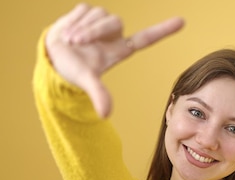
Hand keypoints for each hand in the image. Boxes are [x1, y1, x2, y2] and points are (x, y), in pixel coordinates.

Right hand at [45, 3, 183, 116]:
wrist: (52, 57)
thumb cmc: (73, 70)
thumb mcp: (86, 81)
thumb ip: (98, 94)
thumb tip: (105, 114)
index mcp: (120, 49)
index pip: (146, 38)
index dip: (163, 30)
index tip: (182, 22)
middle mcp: (114, 34)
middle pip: (115, 22)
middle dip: (93, 31)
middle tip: (74, 42)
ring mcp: (102, 21)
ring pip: (98, 14)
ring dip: (80, 28)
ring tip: (70, 41)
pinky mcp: (88, 11)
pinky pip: (84, 9)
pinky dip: (73, 21)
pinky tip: (68, 31)